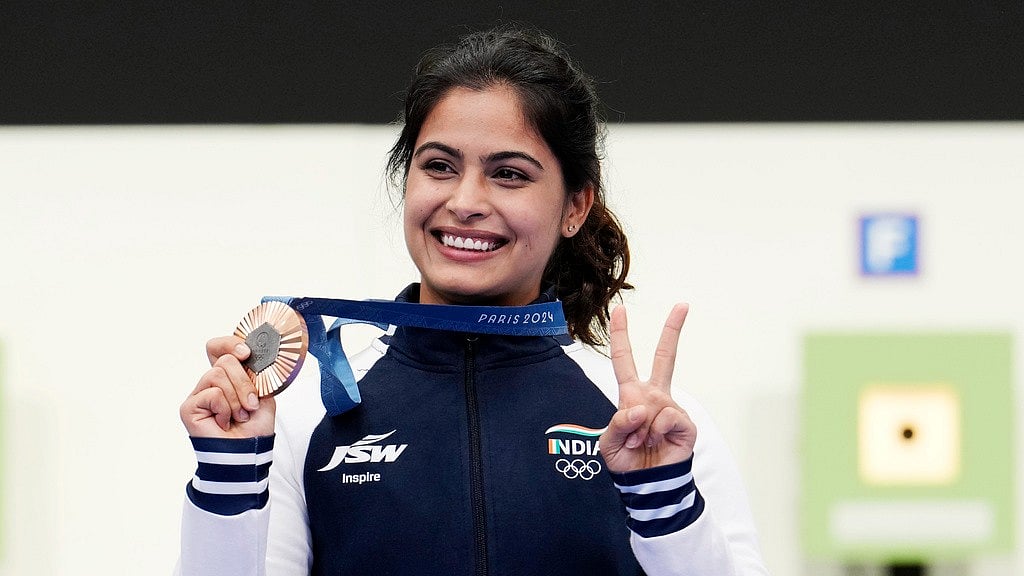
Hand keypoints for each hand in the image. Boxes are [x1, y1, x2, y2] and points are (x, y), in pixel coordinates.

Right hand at [179, 336, 275, 437]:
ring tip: (239, 415)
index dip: (229, 344)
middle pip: (224, 360)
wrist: (249, 451)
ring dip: (237, 398)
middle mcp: (210, 384)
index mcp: (227, 378)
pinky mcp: (189, 408)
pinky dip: (226, 409)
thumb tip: (249, 355)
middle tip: (250, 404)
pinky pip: (212, 394)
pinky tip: (224, 422)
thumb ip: (255, 373)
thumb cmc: (255, 427)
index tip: (246, 353)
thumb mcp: (263, 393)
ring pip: (218, 375)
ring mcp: (198, 395)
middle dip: (244, 383)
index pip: (218, 348)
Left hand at [600, 304, 696, 472]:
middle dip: (672, 330)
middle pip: (664, 357)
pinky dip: (656, 432)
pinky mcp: (685, 423)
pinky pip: (666, 418)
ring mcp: (671, 407)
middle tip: (683, 305)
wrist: (646, 484)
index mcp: (632, 394)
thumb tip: (640, 408)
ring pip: (653, 404)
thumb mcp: (608, 442)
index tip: (620, 310)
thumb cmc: (626, 460)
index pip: (624, 360)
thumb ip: (618, 423)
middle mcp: (653, 396)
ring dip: (640, 429)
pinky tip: (656, 442)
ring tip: (642, 443)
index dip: (621, 335)